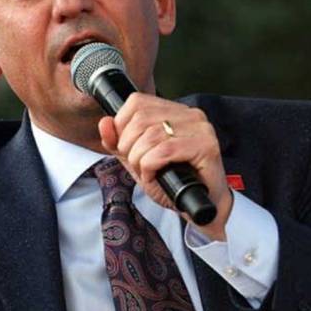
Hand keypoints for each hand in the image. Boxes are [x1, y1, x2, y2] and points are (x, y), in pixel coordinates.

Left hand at [98, 93, 232, 239]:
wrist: (200, 208)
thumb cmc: (172, 182)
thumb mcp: (136, 160)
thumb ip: (118, 142)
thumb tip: (104, 122)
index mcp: (174, 111)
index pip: (136, 102)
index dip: (121, 125)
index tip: (124, 147)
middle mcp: (189, 114)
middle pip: (140, 118)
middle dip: (128, 146)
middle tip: (136, 165)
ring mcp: (200, 129)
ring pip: (151, 135)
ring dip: (139, 159)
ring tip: (147, 173)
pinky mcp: (206, 146)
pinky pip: (165, 150)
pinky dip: (151, 166)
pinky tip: (155, 176)